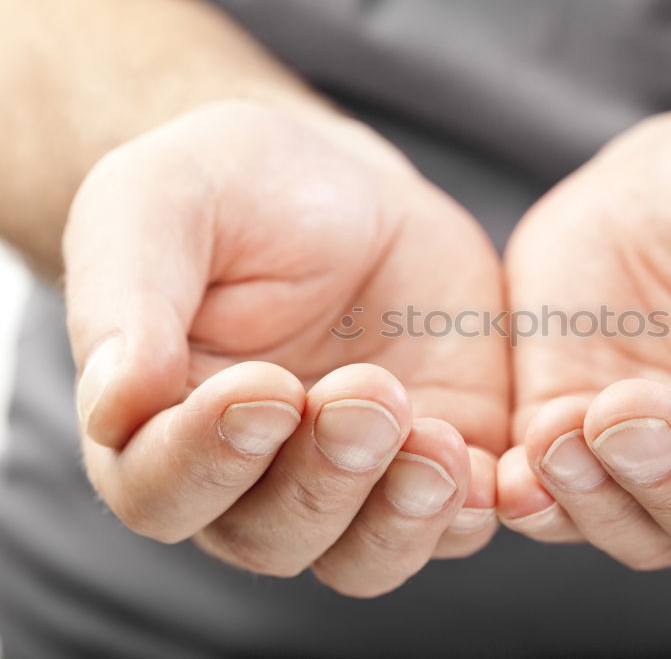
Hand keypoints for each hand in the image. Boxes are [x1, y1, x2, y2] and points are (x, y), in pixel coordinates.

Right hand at [65, 101, 506, 596]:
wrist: (347, 188)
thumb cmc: (235, 191)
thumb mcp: (159, 203)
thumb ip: (126, 297)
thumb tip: (115, 407)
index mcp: (162, 425)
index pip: (161, 492)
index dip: (208, 458)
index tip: (263, 387)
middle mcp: (253, 475)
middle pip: (271, 537)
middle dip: (320, 479)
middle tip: (363, 395)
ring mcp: (352, 476)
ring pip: (364, 557)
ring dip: (398, 516)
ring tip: (430, 438)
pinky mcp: (435, 456)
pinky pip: (452, 523)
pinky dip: (468, 509)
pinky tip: (480, 461)